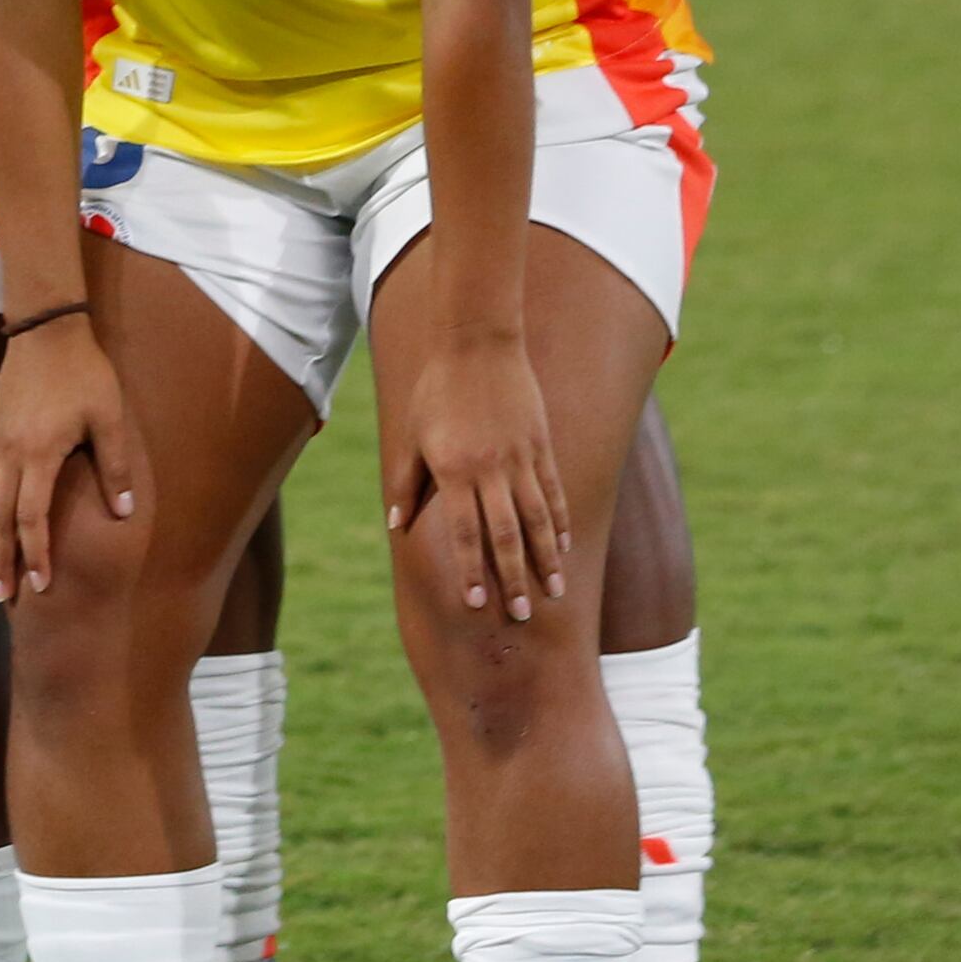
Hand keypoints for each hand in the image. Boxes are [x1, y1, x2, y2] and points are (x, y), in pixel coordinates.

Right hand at [0, 311, 145, 602]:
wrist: (44, 330)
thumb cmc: (84, 373)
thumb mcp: (111, 417)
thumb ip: (116, 466)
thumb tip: (124, 513)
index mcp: (38, 454)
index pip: (31, 518)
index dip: (34, 554)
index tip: (40, 585)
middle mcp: (9, 454)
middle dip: (1, 559)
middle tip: (5, 595)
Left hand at [380, 329, 572, 619]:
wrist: (476, 344)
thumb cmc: (435, 391)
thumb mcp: (411, 436)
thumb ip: (406, 484)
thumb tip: (396, 527)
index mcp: (455, 472)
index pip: (466, 533)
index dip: (472, 571)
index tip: (476, 604)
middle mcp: (492, 471)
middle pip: (507, 536)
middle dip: (515, 579)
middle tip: (522, 617)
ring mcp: (522, 459)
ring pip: (540, 520)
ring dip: (547, 560)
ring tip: (554, 593)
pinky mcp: (542, 446)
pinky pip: (553, 493)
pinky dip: (560, 523)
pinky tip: (564, 547)